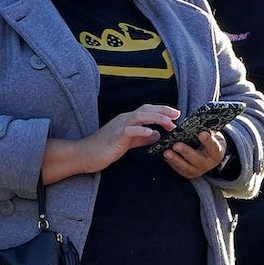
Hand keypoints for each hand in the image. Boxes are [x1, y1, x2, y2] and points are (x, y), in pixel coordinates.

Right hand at [42, 104, 176, 180]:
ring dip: (156, 118)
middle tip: (177, 115)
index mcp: (128, 120)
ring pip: (140, 116)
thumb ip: (142, 138)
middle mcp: (125, 119)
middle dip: (163, 111)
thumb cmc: (106, 148)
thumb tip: (157, 134)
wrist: (86, 154)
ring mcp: (119, 126)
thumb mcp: (128, 142)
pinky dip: (141, 130)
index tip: (176, 114)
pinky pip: (129, 130)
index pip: (147, 111)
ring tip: (169, 123)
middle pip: (146, 109)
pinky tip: (150, 133)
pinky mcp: (115, 136)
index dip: (162, 111)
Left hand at [163, 128, 226, 179]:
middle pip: (196, 159)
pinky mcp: (189, 174)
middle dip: (185, 152)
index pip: (213, 146)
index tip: (201, 134)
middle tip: (176, 145)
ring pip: (185, 166)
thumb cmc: (210, 142)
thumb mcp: (212, 135)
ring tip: (166, 153)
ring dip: (175, 159)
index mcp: (216, 152)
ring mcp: (198, 170)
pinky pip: (179, 169)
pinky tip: (165, 156)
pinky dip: (171, 163)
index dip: (207, 141)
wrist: (210, 156)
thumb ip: (206, 131)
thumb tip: (196, 124)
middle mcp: (208, 163)